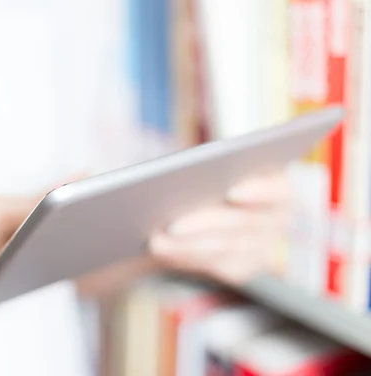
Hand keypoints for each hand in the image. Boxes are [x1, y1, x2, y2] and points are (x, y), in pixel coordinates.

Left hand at [148, 171, 290, 284]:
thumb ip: (207, 169)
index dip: (257, 191)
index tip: (231, 192)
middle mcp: (276, 219)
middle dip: (203, 223)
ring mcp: (262, 247)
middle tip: (172, 225)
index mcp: (277, 186)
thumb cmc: (207, 175)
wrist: (205, 207)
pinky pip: (211, 263)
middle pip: (240, 223)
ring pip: (222, 247)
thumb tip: (178, 177)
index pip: (277, 190)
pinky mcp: (241, 268)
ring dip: (186, 245)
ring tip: (156, 241)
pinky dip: (183, 255)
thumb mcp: (211, 167)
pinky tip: (161, 250)